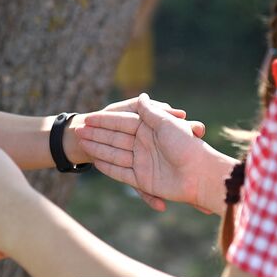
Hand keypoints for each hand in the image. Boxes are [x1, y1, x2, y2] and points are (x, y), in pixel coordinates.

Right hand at [76, 94, 229, 212]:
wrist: (199, 176)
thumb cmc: (187, 145)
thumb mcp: (167, 124)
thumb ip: (152, 111)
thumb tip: (143, 97)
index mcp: (151, 129)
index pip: (122, 122)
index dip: (104, 120)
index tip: (89, 117)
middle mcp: (145, 145)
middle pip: (116, 138)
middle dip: (98, 134)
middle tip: (78, 131)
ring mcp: (143, 162)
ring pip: (115, 153)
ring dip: (98, 148)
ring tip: (81, 143)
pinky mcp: (142, 179)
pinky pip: (120, 171)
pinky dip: (107, 166)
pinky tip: (94, 161)